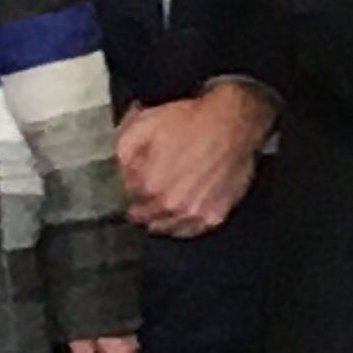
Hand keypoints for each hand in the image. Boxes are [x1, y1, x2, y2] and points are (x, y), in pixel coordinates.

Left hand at [115, 83, 276, 234]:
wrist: (233, 123)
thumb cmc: (191, 121)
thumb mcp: (144, 125)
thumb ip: (123, 153)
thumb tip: (119, 172)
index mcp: (148, 185)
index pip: (127, 200)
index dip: (129, 190)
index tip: (134, 183)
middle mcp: (169, 206)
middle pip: (144, 219)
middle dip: (142, 207)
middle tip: (147, 194)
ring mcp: (193, 214)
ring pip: (166, 228)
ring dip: (161, 218)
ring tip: (165, 203)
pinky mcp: (213, 216)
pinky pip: (191, 231)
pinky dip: (184, 224)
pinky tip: (183, 210)